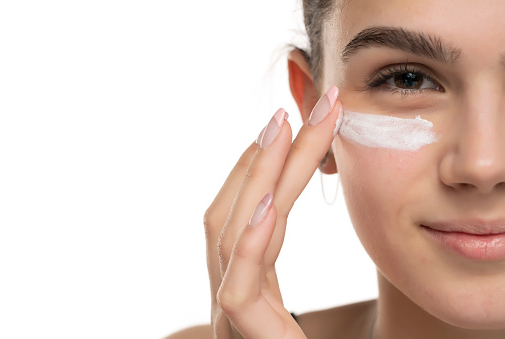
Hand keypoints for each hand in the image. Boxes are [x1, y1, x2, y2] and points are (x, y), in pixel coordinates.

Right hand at [204, 87, 340, 338]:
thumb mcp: (310, 311)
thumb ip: (283, 269)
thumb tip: (288, 214)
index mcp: (250, 286)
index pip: (248, 214)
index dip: (260, 167)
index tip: (288, 125)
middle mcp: (232, 296)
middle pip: (237, 212)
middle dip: (264, 157)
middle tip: (290, 108)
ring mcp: (233, 318)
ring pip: (233, 235)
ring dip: (259, 178)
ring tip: (282, 129)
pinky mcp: (246, 336)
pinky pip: (243, 285)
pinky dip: (253, 240)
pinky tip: (273, 199)